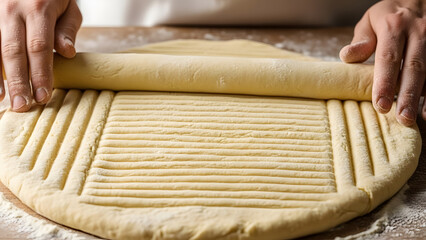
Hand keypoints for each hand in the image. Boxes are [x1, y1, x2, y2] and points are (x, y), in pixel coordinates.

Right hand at [0, 0, 81, 111]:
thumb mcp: (69, 6)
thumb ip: (67, 29)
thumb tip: (67, 53)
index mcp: (38, 8)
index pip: (39, 47)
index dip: (40, 73)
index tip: (43, 96)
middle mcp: (13, 9)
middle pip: (13, 51)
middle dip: (18, 81)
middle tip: (23, 106)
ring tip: (3, 99)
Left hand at [340, 0, 424, 125]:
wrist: (415, 0)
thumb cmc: (387, 17)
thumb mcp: (369, 21)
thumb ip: (360, 40)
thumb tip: (347, 56)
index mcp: (394, 26)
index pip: (388, 58)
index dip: (384, 83)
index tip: (380, 105)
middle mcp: (418, 32)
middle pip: (414, 67)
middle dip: (408, 95)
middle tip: (401, 118)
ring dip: (423, 97)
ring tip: (416, 119)